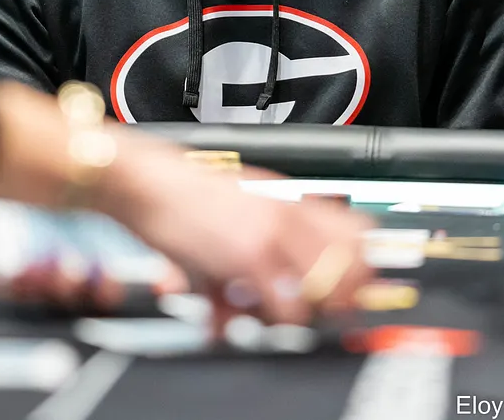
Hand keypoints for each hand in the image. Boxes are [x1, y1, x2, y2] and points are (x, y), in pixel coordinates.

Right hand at [0, 83, 373, 326]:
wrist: (139, 181)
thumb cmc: (174, 196)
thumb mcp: (228, 208)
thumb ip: (256, 238)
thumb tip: (273, 279)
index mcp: (286, 195)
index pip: (354, 227)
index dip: (364, 262)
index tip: (360, 285)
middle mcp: (288, 210)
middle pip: (353, 259)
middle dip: (346, 294)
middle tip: (327, 313)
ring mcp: (272, 232)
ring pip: (326, 286)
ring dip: (307, 311)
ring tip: (275, 318)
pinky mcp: (248, 256)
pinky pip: (287, 305)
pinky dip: (275, 321)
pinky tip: (239, 318)